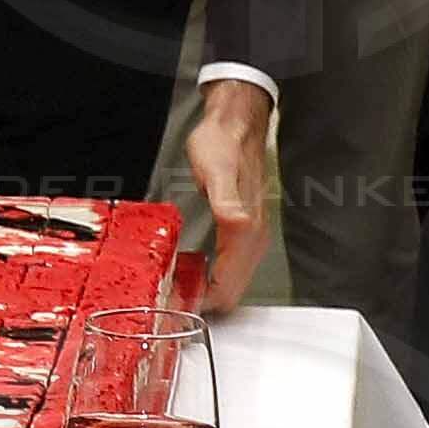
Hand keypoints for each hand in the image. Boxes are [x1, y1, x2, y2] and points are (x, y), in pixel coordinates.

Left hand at [177, 77, 279, 308]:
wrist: (236, 124)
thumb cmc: (223, 144)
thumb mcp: (218, 171)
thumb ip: (227, 202)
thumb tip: (238, 226)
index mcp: (245, 228)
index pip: (229, 282)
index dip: (205, 300)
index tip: (180, 304)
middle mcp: (253, 234)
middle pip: (235, 287)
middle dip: (207, 301)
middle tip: (175, 301)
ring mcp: (250, 231)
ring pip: (236, 278)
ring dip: (211, 290)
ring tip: (182, 290)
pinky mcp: (243, 225)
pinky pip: (233, 262)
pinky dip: (215, 274)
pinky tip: (198, 270)